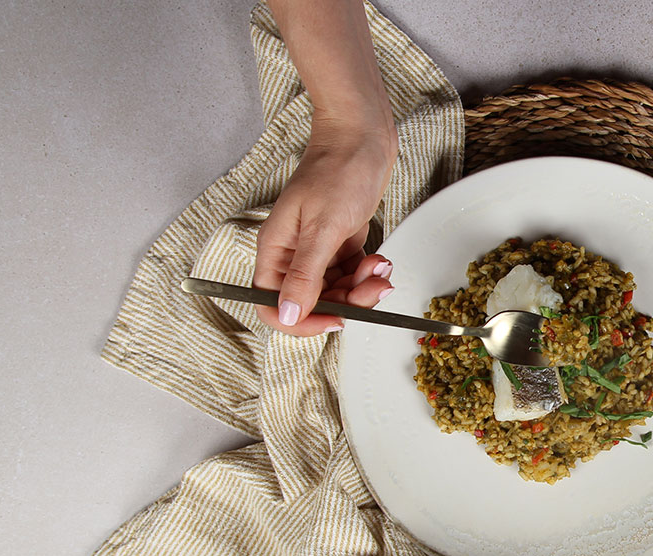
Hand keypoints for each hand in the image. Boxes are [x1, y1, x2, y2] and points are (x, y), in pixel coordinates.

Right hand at [254, 115, 398, 335]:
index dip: (301, 321)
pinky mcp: (338, 242)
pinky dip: (367, 273)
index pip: (273, 304)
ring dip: (362, 287)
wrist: (361, 137)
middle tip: (373, 289)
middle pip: (312, 301)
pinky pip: (350, 274)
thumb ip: (305, 274)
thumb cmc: (338, 170)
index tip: (334, 320)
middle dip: (346, 301)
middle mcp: (292, 252)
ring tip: (379, 267)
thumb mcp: (323, 227)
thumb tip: (287, 313)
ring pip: (336, 290)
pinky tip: (379, 260)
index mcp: (275, 249)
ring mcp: (316, 248)